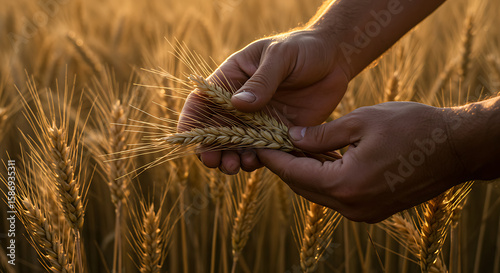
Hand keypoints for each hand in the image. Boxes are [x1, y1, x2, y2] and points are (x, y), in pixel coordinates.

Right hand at [179, 29, 349, 173]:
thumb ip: (262, 80)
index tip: (190, 139)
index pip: (203, 101)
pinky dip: (259, 160)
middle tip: (215, 162)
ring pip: (239, 145)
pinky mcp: (280, 132)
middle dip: (212, 149)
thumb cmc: (303, 48)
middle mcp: (242, 103)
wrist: (335, 59)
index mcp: (233, 79)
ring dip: (232, 158)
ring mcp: (260, 120)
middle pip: (217, 130)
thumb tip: (238, 105)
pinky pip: (265, 150)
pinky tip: (259, 162)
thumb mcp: (280, 56)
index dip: (192, 121)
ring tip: (236, 166)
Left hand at [257, 102, 468, 222]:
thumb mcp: (361, 121)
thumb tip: (293, 139)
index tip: (258, 145)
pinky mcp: (373, 210)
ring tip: (290, 150)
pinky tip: (317, 160)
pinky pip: (337, 195)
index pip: (294, 173)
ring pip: (319, 193)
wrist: (455, 148)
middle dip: (285, 166)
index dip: (273, 158)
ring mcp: (364, 212)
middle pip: (303, 187)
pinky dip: (323, 179)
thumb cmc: (411, 127)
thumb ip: (321, 135)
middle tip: (271, 145)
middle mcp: (352, 206)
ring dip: (304, 173)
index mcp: (346, 184)